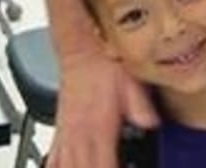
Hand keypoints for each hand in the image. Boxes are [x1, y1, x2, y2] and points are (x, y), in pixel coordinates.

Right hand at [45, 51, 157, 167]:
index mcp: (98, 128)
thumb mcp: (131, 82)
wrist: (81, 49)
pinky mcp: (61, 131)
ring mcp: (67, 135)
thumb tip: (152, 123)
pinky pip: (53, 160)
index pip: (103, 167)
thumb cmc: (105, 65)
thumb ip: (140, 106)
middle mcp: (79, 136)